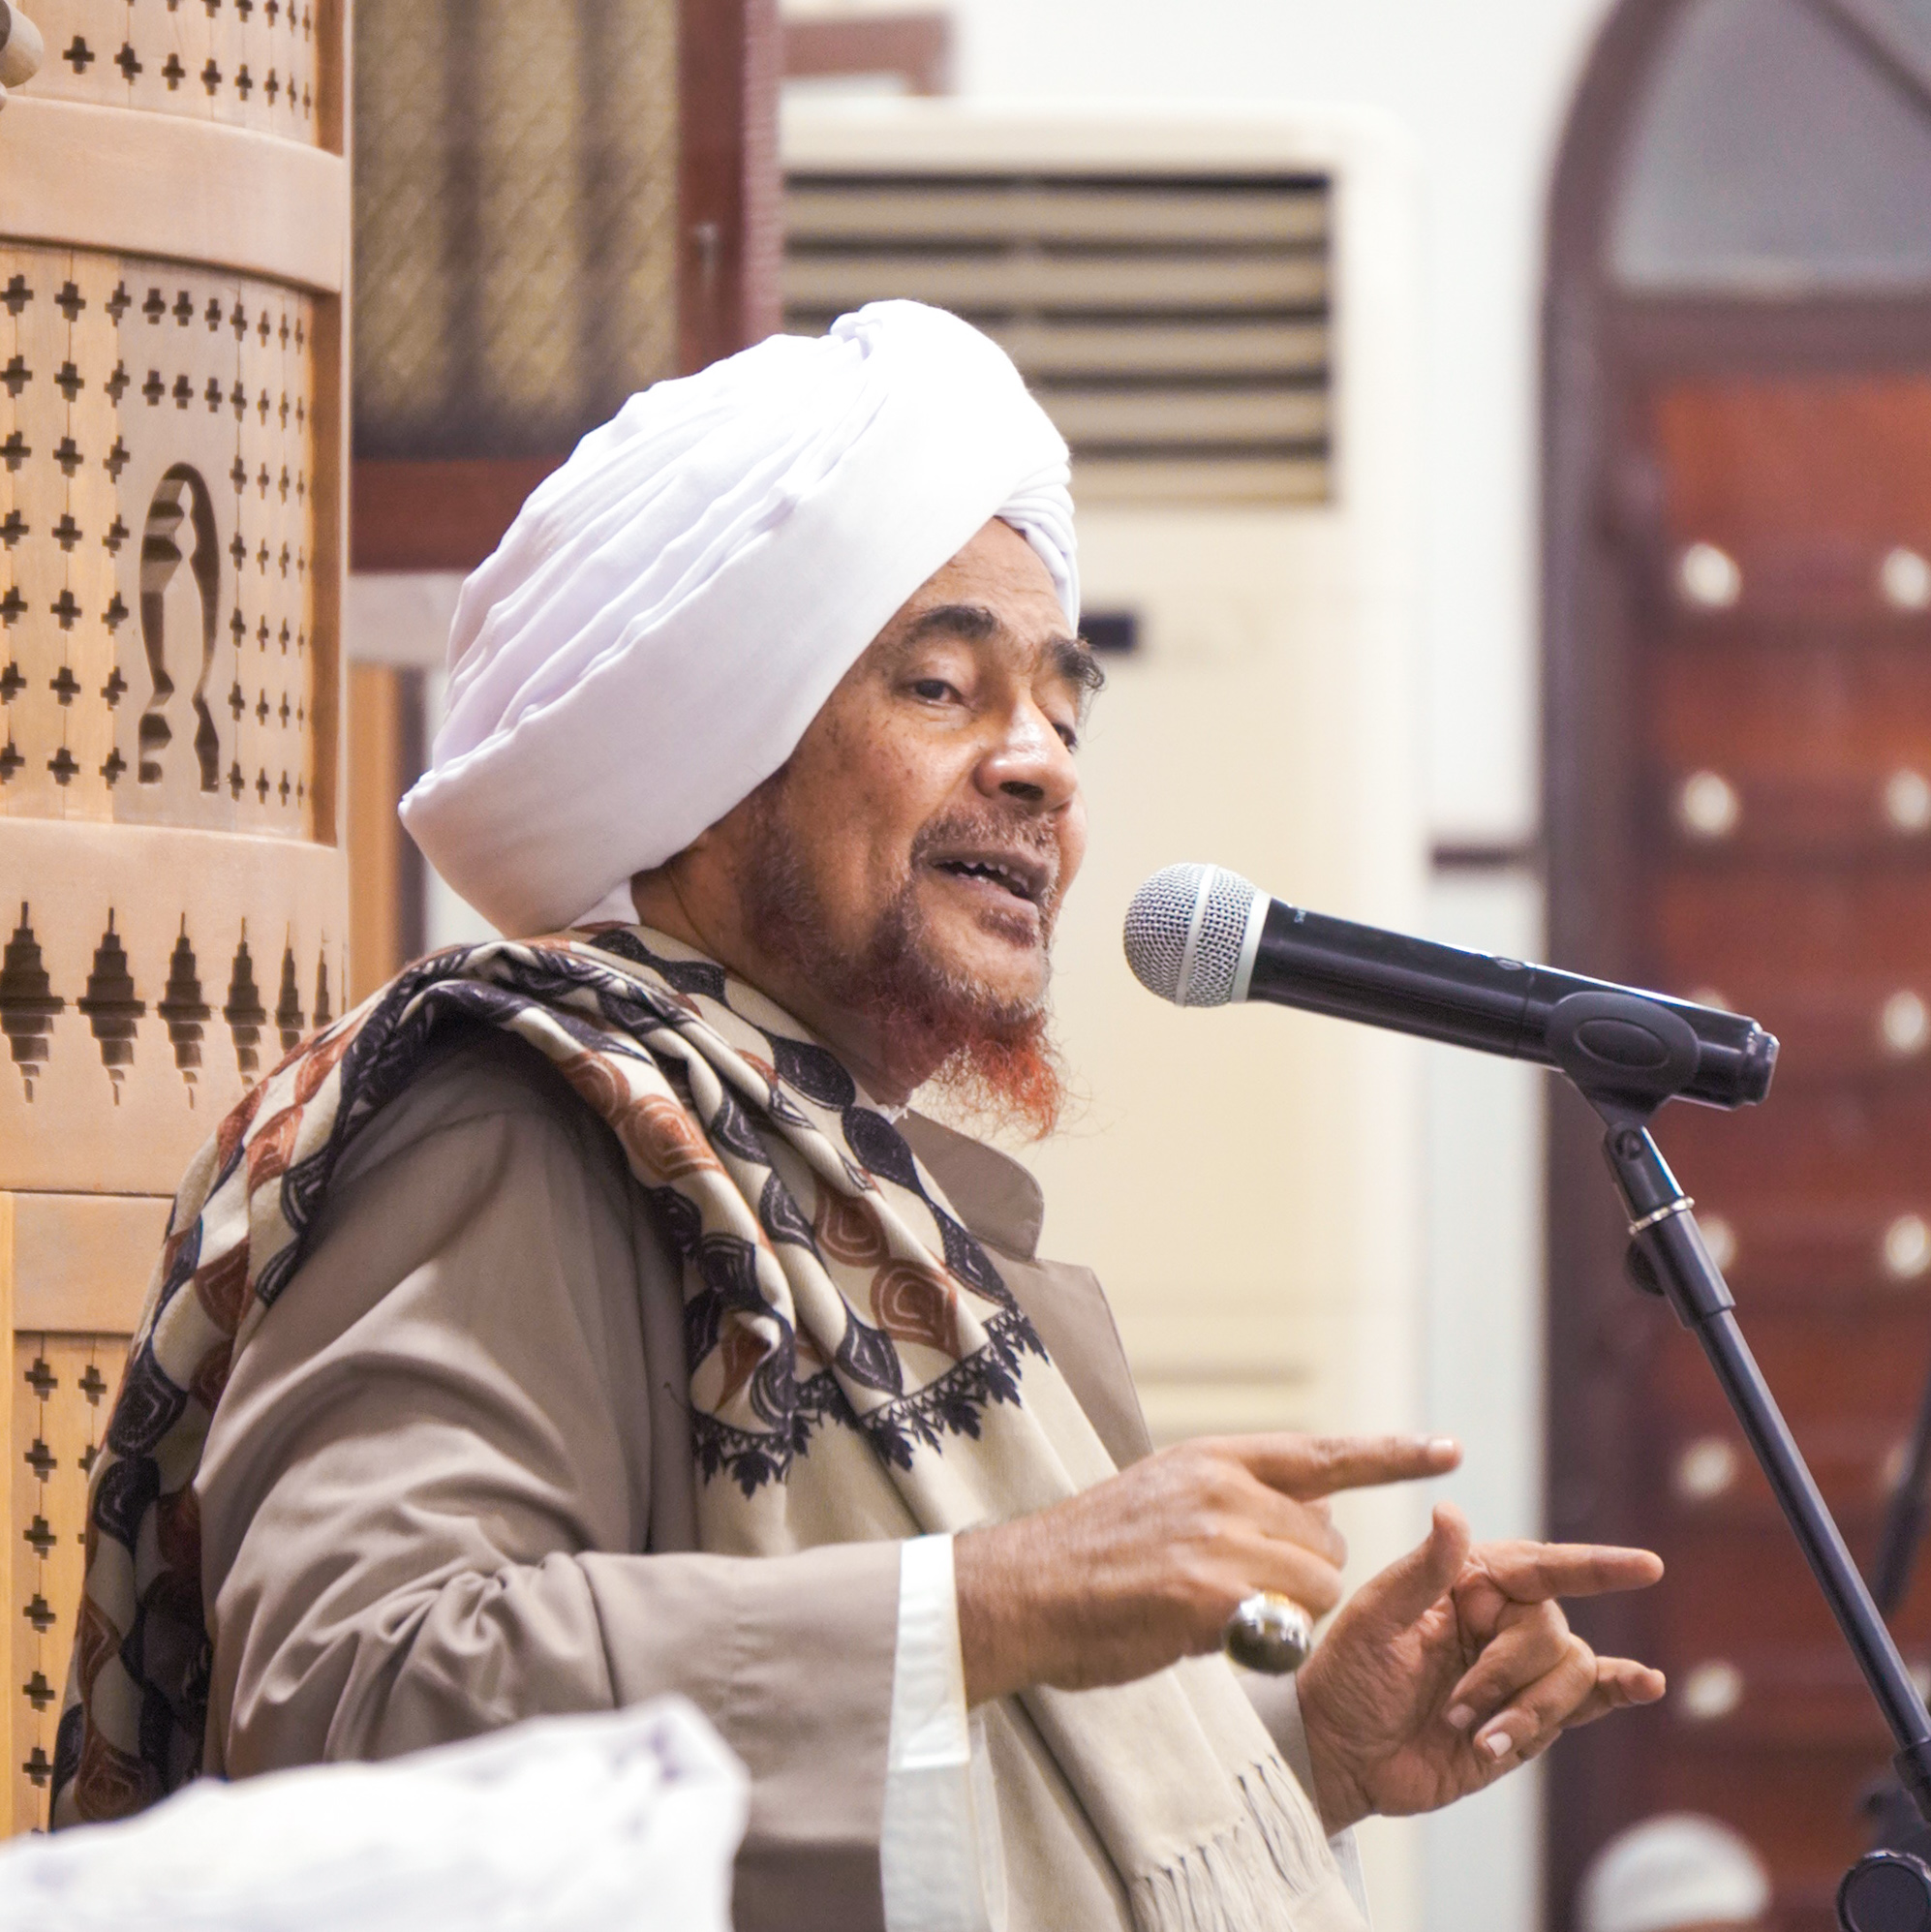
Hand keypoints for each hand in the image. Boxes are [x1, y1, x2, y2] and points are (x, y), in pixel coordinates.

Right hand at [953, 1433, 1460, 1705]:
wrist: (1021, 1590)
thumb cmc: (1090, 1560)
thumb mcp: (1164, 1499)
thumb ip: (1233, 1502)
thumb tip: (1307, 1526)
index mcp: (1213, 1458)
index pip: (1322, 1452)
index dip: (1391, 1454)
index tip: (1449, 1449)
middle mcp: (1222, 1484)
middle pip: (1327, 1539)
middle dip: (1303, 1576)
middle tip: (1235, 1592)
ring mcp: (1218, 1535)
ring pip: (1317, 1585)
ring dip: (1286, 1613)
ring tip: (1212, 1612)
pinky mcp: (1211, 1590)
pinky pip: (1285, 1623)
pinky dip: (1264, 1639)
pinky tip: (1205, 1632)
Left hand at [1296, 1503, 1665, 1831]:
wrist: (1341, 1753)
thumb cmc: (1348, 1676)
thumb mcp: (1375, 1618)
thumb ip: (1423, 1570)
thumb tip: (1452, 1510)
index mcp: (1467, 1582)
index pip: (1541, 1566)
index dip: (1595, 1566)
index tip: (1646, 1566)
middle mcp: (1501, 1620)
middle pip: (1551, 1630)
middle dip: (1506, 1674)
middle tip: (1454, 1709)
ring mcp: (1519, 1671)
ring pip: (1571, 1673)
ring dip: (1527, 1710)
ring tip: (1477, 1735)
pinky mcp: (1529, 1720)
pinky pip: (1586, 1700)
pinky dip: (1617, 1693)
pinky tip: (1645, 1685)